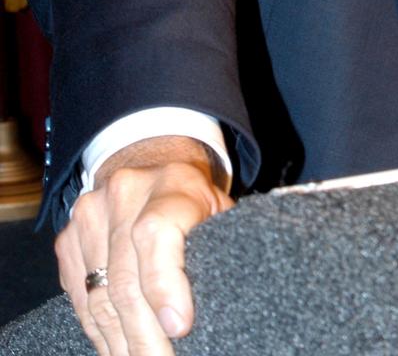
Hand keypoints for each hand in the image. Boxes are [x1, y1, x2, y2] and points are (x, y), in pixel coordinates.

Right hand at [55, 136, 234, 354]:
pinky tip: (119, 349)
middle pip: (126, 278)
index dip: (165, 285)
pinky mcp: (67, 237)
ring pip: (99, 296)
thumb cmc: (195, 202)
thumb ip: (218, 246)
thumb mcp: (218, 211)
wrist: (152, 166)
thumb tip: (224, 306)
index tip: (180, 328)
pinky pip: (80, 298)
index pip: (157, 233)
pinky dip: (100, 332)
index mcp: (173, 182)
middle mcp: (125, 192)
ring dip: (121, 342)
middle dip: (145, 335)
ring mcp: (89, 213)